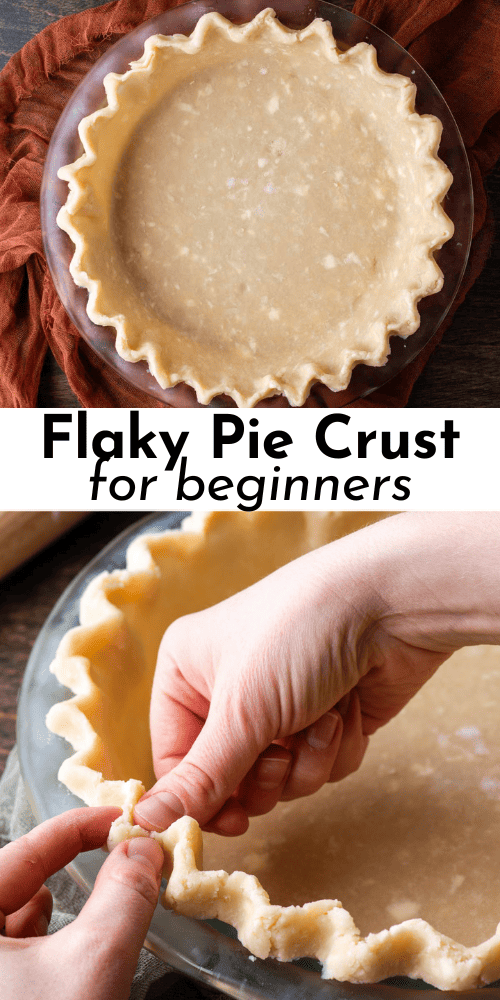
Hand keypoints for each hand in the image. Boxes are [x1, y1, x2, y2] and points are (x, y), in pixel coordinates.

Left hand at [1, 807, 163, 999]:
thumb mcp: (94, 959)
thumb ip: (124, 894)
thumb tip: (142, 849)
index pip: (27, 849)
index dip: (80, 827)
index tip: (120, 820)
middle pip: (20, 879)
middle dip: (72, 865)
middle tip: (119, 857)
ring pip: (13, 916)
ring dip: (61, 908)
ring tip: (99, 907)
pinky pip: (10, 952)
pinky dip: (45, 942)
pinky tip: (67, 953)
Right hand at [134, 513, 499, 837]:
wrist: (392, 606)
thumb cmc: (302, 635)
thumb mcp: (242, 711)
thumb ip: (200, 777)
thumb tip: (144, 821)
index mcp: (187, 671)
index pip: (174, 759)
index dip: (202, 798)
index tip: (234, 823)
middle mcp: (228, 689)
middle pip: (230, 779)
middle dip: (267, 773)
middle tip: (282, 752)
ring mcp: (280, 705)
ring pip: (281, 780)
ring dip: (309, 759)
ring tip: (324, 716)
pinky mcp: (325, 718)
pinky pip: (320, 767)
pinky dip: (338, 747)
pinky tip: (348, 708)